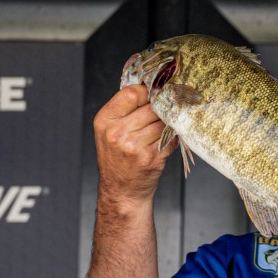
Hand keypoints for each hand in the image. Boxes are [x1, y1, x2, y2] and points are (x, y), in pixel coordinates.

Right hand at [93, 85, 176, 204]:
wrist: (122, 190)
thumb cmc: (118, 158)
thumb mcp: (110, 130)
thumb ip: (126, 109)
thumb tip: (153, 87)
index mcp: (105, 120)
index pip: (132, 93)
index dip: (148, 92)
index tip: (155, 95)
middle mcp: (117, 133)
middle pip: (152, 107)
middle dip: (161, 109)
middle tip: (165, 112)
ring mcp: (135, 146)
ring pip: (163, 122)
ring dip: (168, 124)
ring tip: (162, 129)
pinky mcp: (151, 157)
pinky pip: (170, 137)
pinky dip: (172, 138)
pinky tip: (164, 142)